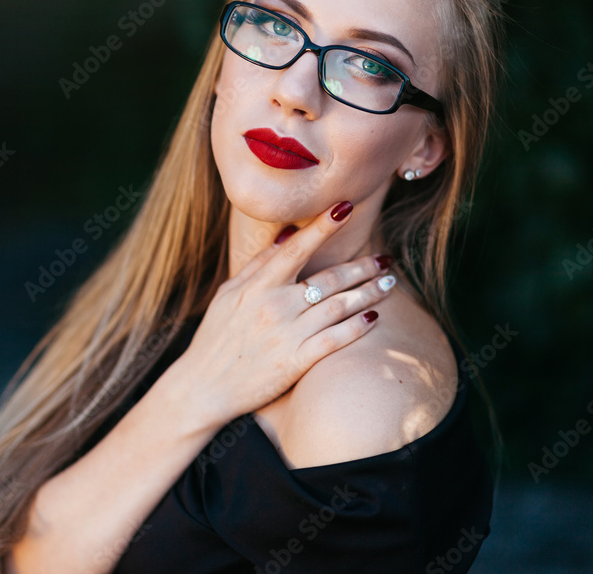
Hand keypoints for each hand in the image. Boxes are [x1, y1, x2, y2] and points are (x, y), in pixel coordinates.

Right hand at [170, 201, 395, 426]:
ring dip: (369, 292)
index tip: (346, 206)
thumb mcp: (228, 294)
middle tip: (385, 258)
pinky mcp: (295, 362)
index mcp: (257, 286)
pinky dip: (358, 327)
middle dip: (362, 266)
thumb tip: (286, 237)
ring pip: (339, 306)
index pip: (295, 248)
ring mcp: (286, 334)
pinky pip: (335, 340)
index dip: (323, 226)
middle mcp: (274, 306)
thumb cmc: (215, 337)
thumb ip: (257, 265)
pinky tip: (375, 318)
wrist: (203, 386)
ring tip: (389, 283)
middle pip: (329, 278)